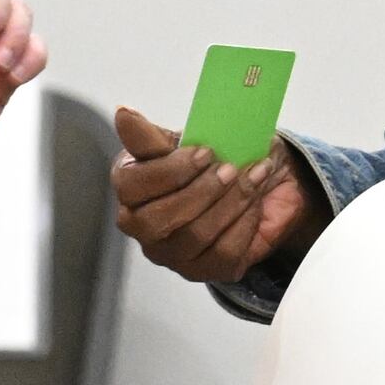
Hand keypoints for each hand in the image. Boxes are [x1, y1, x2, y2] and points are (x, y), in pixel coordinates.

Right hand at [111, 107, 325, 284]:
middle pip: (156, 220)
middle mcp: (142, 224)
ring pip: (192, 237)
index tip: (204, 151)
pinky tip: (253, 203)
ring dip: (229, 203)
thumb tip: (123, 114)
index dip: (170, 170)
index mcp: (131, 184)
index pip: (130, 185)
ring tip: (251, 178)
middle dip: (201, 191)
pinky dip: (244, 223)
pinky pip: (222, 254)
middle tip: (230, 168)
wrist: (262, 181)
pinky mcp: (202, 270)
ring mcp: (170, 252)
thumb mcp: (189, 136)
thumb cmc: (218, 158)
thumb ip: (154, 134)